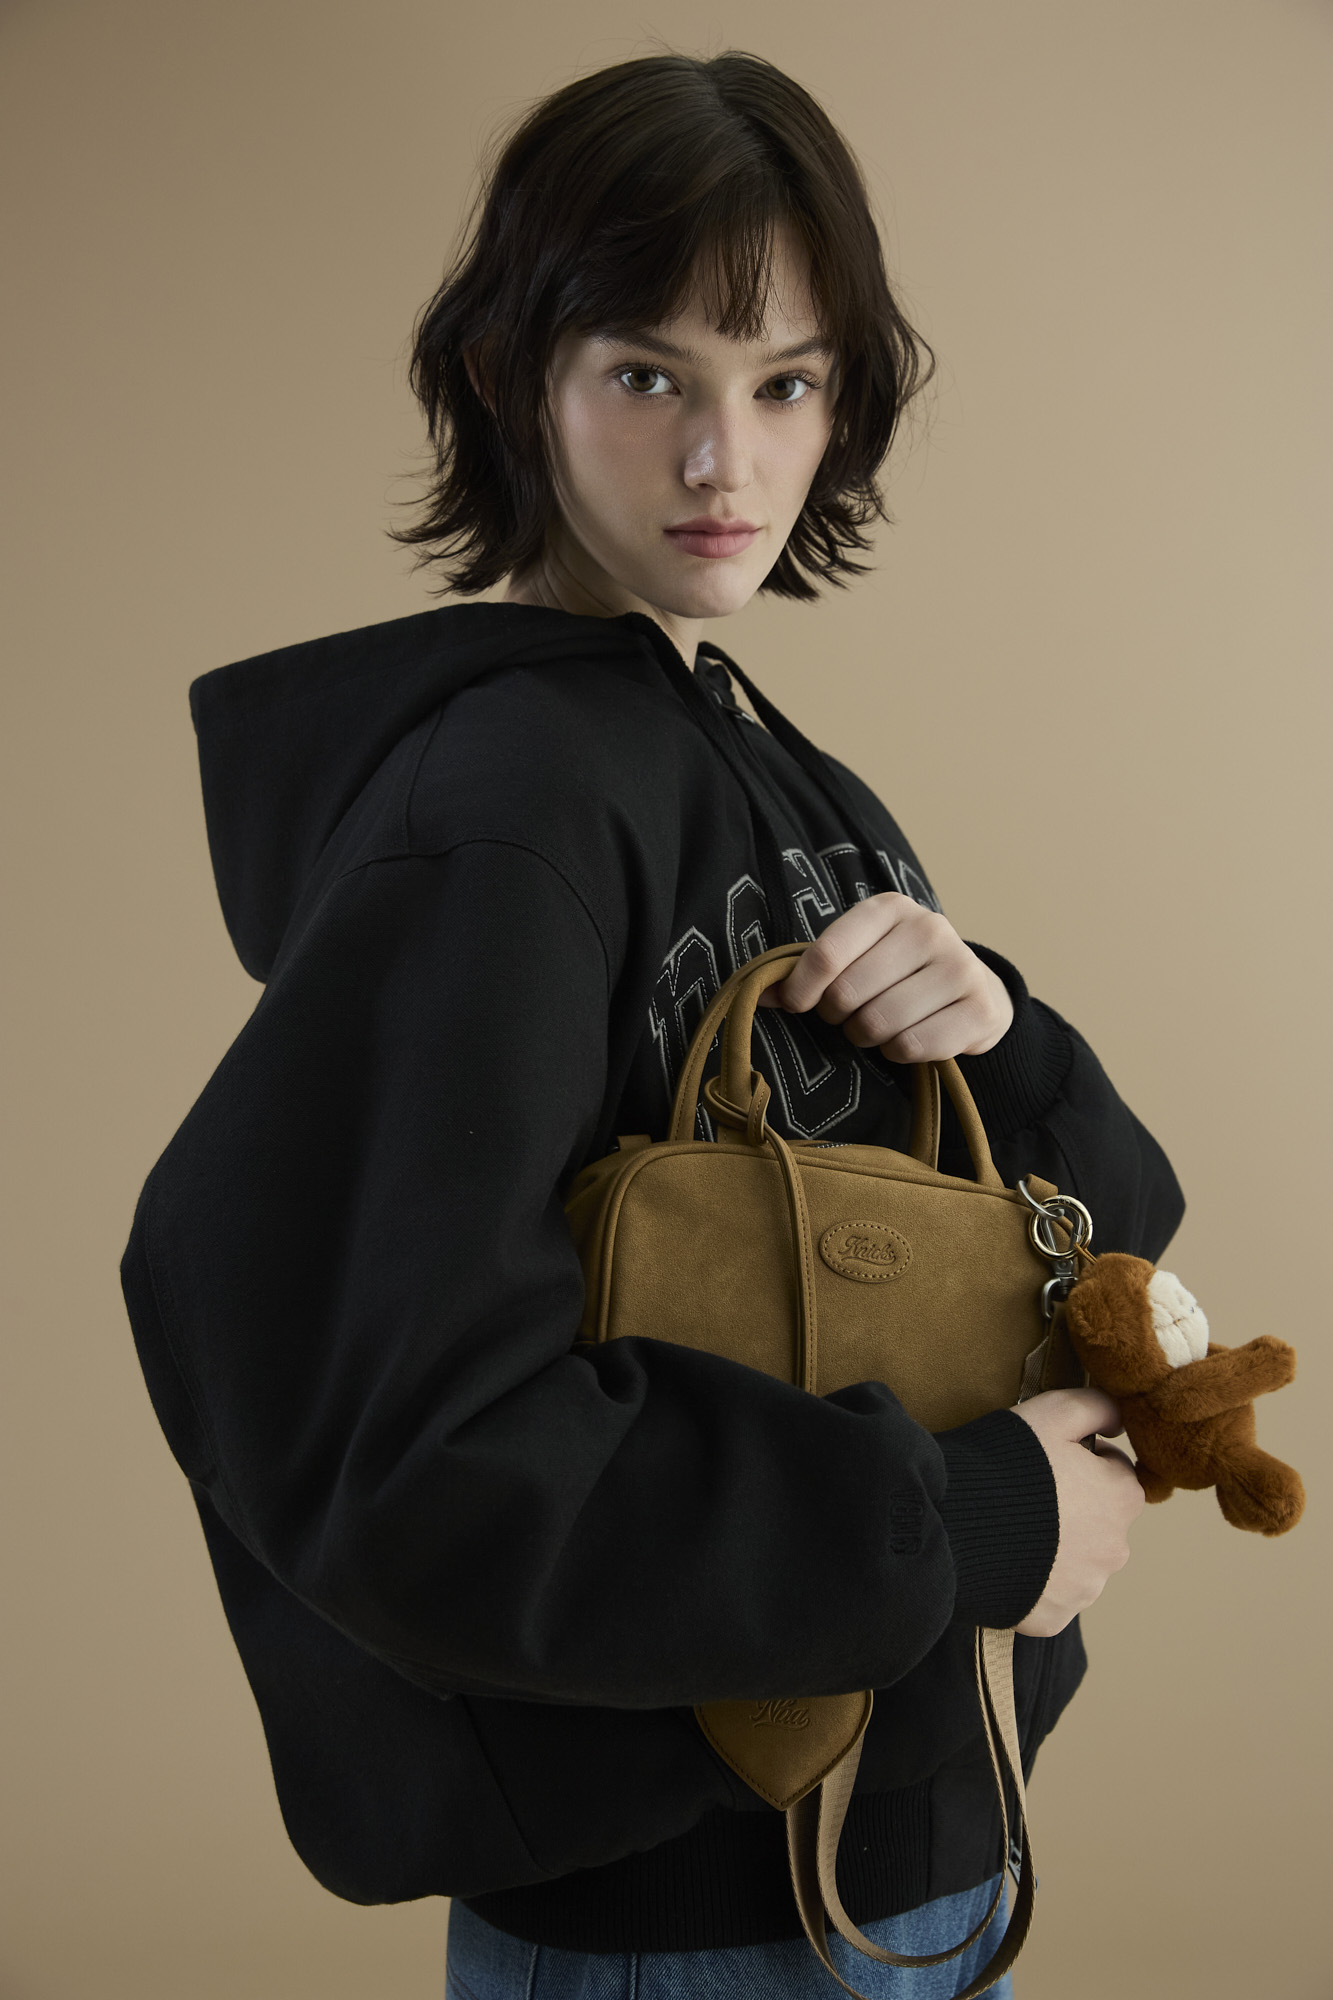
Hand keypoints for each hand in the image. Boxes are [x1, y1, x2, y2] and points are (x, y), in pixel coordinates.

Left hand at [761, 894, 1012, 1061]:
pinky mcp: (980, 1008)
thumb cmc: (898, 972)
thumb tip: (758, 993)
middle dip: (839, 1015)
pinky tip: (910, 1036)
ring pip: (879, 1023)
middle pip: (848, 994)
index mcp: (889, 908)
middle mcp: (929, 928)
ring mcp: (961, 967)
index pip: (827, 954)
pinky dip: (900, 1052)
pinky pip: (913, 1047)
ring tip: (880, 1025)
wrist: (974, 989)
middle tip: (851, 1015)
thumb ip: (808, 969)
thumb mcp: (857, 955)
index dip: (800, 989)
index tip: (795, 1004)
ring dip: (868, 1036)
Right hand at [1010, 1389, 1144, 1637]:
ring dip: (1058, 1546)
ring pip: (1079, 1561)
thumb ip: (1095, 1406)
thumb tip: (1120, 1419)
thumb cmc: (1005, 1464)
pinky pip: (1051, 1595)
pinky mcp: (1054, 1617)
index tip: (1048, 1459)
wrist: (953, 1526)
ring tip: (1012, 1526)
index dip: (1081, 1460)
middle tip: (1028, 1493)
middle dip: (1074, 1507)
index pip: (1115, 1473)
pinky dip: (1036, 1580)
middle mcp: (1115, 1549)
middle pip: (1100, 1520)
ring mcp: (1085, 1589)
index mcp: (1122, 1498)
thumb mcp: (1051, 1412)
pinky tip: (1007, 1558)